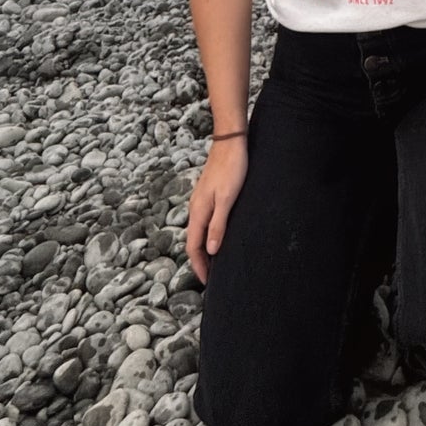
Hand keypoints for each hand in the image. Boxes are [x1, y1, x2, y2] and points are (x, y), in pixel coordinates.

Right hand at [186, 138, 248, 283]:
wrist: (230, 142)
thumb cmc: (232, 168)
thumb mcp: (228, 199)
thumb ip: (218, 224)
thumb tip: (210, 250)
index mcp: (198, 212)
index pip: (194, 247)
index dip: (199, 266)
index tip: (207, 283)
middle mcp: (195, 208)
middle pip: (193, 241)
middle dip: (200, 261)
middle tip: (211, 277)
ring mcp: (201, 201)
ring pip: (198, 231)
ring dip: (204, 248)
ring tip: (215, 262)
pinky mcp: (208, 195)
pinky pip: (204, 222)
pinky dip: (208, 235)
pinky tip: (218, 236)